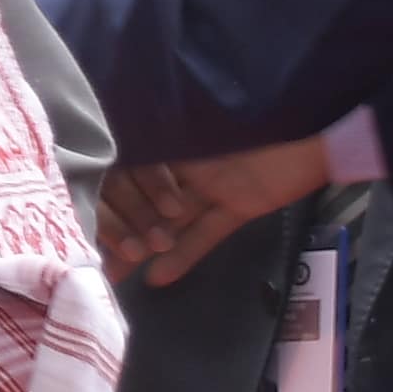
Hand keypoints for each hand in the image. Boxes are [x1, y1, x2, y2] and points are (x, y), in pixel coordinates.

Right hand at [103, 136, 335, 285]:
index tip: (75, 219)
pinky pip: (206, 233)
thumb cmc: (253, 113)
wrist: (317, 128)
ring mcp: (210, 186)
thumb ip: (155, 140)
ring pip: (169, 222)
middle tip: (87, 257)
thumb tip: (106, 149)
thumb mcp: (194, 122)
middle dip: (116, 229)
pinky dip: (185, 255)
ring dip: (143, 248)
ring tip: (112, 275)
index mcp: (171, 134)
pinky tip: (158, 277)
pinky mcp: (237, 206)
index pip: (125, 170)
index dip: (102, 196)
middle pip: (142, 201)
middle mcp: (185, 161)